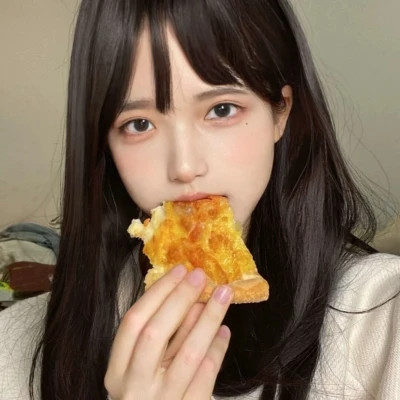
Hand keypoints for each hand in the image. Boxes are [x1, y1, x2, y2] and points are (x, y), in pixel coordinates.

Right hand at [104, 265, 232, 399]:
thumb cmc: (149, 395)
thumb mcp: (143, 369)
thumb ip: (160, 336)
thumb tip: (187, 294)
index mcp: (117, 371)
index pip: (132, 322)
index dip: (157, 292)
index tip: (179, 270)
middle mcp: (134, 387)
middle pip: (155, 333)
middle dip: (180, 298)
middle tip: (201, 276)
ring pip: (188, 352)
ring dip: (208, 318)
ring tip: (222, 294)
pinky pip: (207, 375)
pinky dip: (217, 348)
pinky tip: (224, 331)